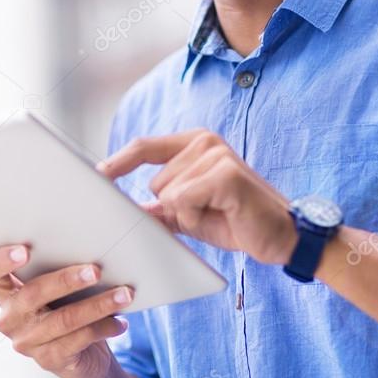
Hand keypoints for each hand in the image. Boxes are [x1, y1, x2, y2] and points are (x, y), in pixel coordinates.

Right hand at [0, 244, 134, 377]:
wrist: (81, 356)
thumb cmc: (66, 309)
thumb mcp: (56, 288)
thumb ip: (55, 265)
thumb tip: (88, 238)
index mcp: (5, 293)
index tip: (24, 250)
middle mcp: (10, 318)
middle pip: (31, 294)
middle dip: (66, 280)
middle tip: (95, 270)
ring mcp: (27, 341)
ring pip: (63, 319)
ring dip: (98, 305)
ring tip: (123, 294)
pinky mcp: (49, 359)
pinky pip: (78, 340)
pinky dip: (104, 327)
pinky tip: (120, 321)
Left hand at [97, 128, 296, 264]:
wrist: (281, 236)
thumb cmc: (236, 220)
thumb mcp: (190, 214)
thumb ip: (160, 207)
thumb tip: (126, 211)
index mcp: (194, 144)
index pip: (145, 147)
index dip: (118, 162)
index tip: (96, 175)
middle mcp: (205, 141)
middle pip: (155, 182)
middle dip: (173, 208)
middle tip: (208, 212)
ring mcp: (216, 154)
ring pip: (168, 194)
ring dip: (188, 215)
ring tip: (219, 213)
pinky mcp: (225, 173)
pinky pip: (184, 200)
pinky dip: (196, 216)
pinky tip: (223, 214)